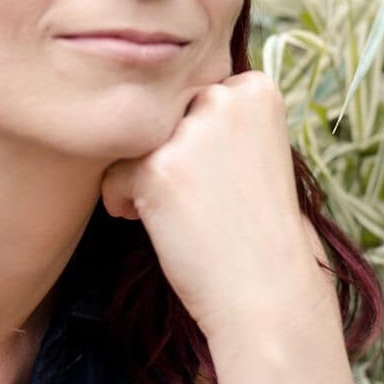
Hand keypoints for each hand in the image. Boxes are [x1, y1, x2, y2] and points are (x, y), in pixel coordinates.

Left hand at [101, 71, 329, 342]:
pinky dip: (123, 200)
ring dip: (141, 173)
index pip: (195, 91)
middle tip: (192, 195)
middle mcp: (224, 98)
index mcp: (255, 88)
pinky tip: (150, 223)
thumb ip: (219, 118)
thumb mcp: (258, 149)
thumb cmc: (261, 227)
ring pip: (136, 139)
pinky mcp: (157, 167)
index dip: (194, 134)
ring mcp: (190, 132)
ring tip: (173, 209)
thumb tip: (158, 98)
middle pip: (164, 112)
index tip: (213, 172)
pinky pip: (115, 174)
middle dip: (166, 149)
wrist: (269, 295)